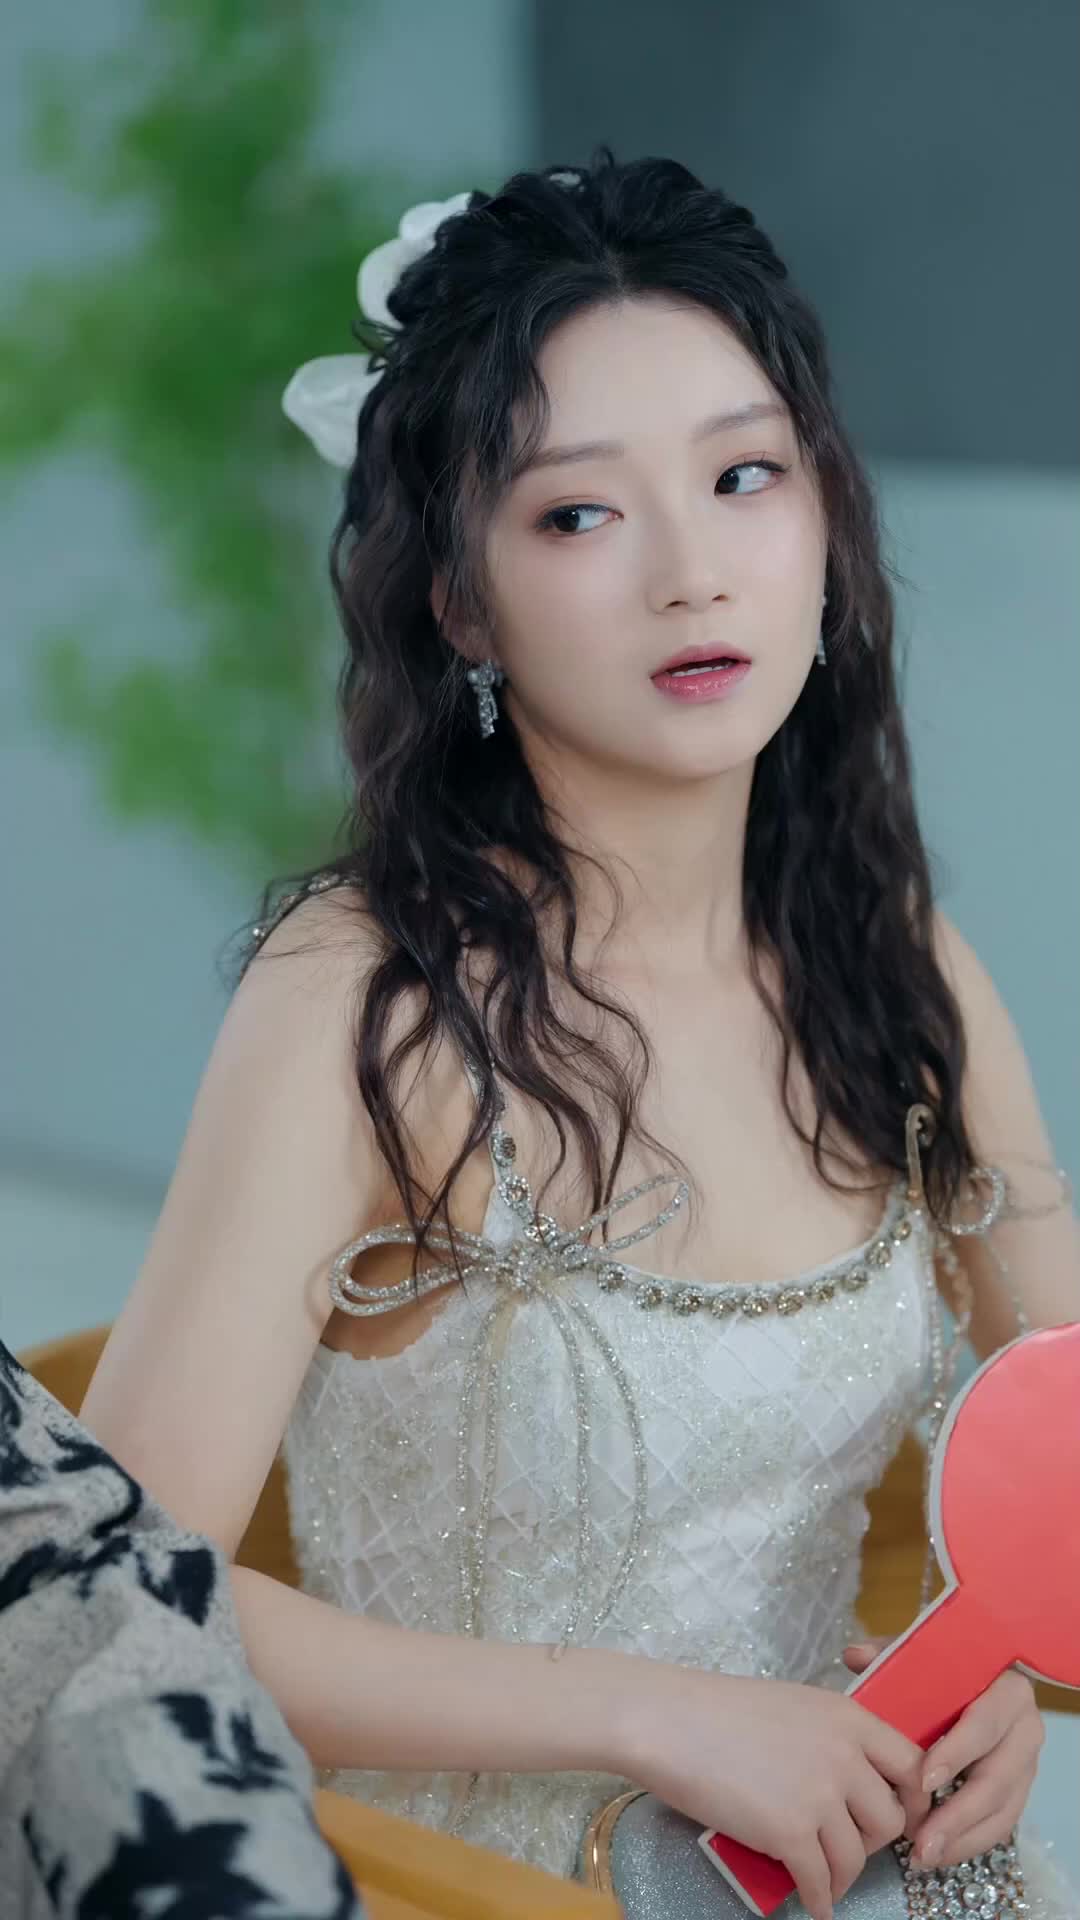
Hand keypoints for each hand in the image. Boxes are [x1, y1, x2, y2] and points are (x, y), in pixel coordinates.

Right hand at [618, 1662, 925, 1919]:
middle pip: (890, 1818)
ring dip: (844, 1877)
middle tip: (851, 1845)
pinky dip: (820, 1901)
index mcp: (848, 1717)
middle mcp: (844, 1756)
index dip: (913, 1798)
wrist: (670, 1722)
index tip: (901, 1816)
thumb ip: (830, 1737)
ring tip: (827, 1882)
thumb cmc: (719, 1710)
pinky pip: (821, 1883)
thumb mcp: (793, 1706)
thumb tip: (849, 1779)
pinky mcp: (790, 1834)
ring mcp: (819, 1797)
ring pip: (856, 1857)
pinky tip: (814, 1905)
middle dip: (874, 1841)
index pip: (912, 1765)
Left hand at [843, 1639, 1043, 1868]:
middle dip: (958, 1814)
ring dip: (962, 1838)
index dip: (957, 1753)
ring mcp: (1026, 1765)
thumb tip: (854, 1655)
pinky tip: (936, 1854)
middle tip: (920, 1838)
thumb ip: (892, 1655)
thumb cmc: (948, 1669)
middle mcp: (1025, 1730)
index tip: (924, 1780)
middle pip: (996, 1778)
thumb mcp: (924, 1657)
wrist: (984, 1682)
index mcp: (1007, 1690)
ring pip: (1002, 1811)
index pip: (985, 1724)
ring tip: (923, 1856)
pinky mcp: (1019, 1792)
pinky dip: (968, 1843)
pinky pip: (1000, 1825)